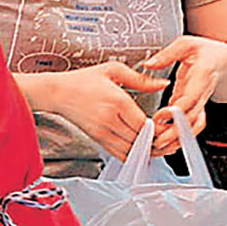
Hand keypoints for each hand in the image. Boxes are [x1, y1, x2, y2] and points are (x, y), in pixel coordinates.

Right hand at [21, 63, 169, 161]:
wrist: (57, 93)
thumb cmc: (83, 80)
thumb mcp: (113, 70)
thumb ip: (141, 79)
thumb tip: (163, 84)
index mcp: (116, 102)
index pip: (145, 124)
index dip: (160, 129)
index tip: (168, 124)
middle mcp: (109, 120)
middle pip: (140, 139)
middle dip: (157, 141)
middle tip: (169, 136)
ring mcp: (102, 132)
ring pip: (131, 150)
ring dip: (147, 150)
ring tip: (158, 144)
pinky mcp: (97, 139)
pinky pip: (119, 153)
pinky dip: (133, 154)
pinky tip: (142, 149)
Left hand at [140, 35, 226, 151]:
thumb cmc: (207, 51)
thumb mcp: (187, 44)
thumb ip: (168, 54)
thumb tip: (149, 64)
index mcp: (203, 76)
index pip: (191, 98)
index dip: (176, 111)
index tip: (160, 116)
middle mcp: (203, 93)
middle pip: (191, 118)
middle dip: (174, 132)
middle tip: (156, 141)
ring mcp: (202, 103)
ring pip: (193, 126)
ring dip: (178, 139)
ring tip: (159, 146)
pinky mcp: (197, 109)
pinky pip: (192, 127)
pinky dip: (182, 137)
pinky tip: (167, 143)